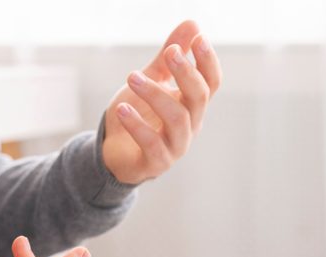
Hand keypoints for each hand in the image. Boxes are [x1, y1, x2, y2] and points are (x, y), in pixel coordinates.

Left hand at [102, 20, 221, 183]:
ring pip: (176, 119)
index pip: (211, 83)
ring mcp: (176, 146)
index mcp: (192, 105)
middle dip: (186, 73)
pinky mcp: (157, 163)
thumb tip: (193, 24)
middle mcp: (190, 126)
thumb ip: (168, 58)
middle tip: (170, 52)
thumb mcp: (151, 80)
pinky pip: (152, 144)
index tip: (198, 38)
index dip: (208, 62)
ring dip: (155, 95)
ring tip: (132, 77)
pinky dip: (137, 125)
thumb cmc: (138, 115)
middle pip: (198, 98)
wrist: (114, 153)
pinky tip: (122, 108)